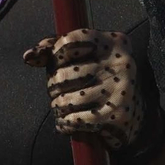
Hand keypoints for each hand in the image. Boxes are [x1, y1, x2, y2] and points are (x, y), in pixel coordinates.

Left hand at [24, 28, 142, 150]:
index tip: (53, 64)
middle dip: (53, 87)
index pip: (68, 41)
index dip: (53, 55)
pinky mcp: (115, 115)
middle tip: (59, 91)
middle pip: (62, 75)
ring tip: (63, 107)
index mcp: (113, 42)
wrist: (135, 116)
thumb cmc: (102, 80)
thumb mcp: (86, 57)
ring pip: (66, 100)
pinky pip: (75, 120)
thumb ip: (56, 49)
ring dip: (57, 107)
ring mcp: (119, 89)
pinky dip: (65, 123)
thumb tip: (28, 56)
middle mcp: (120, 63)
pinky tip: (67, 122)